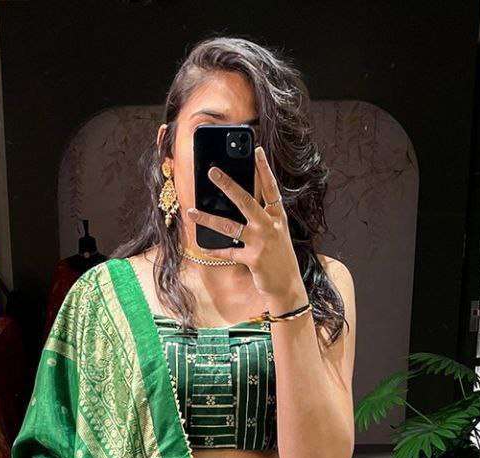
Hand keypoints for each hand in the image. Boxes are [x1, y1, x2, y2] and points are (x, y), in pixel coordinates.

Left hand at [185, 146, 306, 311]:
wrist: (287, 286)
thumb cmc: (279, 257)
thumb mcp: (276, 233)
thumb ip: (261, 218)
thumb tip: (236, 204)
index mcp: (277, 217)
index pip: (271, 188)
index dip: (263, 168)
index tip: (256, 149)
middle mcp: (270, 226)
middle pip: (246, 201)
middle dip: (228, 185)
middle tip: (212, 171)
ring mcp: (261, 243)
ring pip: (230, 226)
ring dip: (208, 219)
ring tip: (191, 211)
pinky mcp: (252, 259)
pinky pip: (227, 252)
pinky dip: (213, 250)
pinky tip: (201, 247)